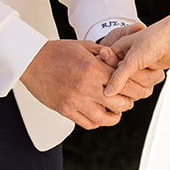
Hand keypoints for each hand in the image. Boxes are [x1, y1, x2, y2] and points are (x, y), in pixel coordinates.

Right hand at [19, 39, 134, 128]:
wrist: (31, 60)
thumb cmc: (57, 51)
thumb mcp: (83, 46)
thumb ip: (103, 53)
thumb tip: (120, 61)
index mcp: (92, 68)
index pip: (123, 82)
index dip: (135, 87)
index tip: (138, 89)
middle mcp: (85, 86)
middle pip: (119, 103)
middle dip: (128, 102)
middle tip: (129, 100)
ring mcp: (75, 100)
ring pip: (104, 118)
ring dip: (114, 116)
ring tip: (116, 112)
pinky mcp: (65, 110)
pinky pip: (87, 123)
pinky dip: (97, 122)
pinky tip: (99, 116)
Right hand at [102, 18, 169, 96]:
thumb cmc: (153, 41)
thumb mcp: (132, 59)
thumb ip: (119, 76)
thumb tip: (108, 92)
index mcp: (118, 49)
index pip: (108, 69)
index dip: (114, 74)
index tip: (123, 72)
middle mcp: (126, 58)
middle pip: (122, 79)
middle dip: (134, 75)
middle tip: (142, 65)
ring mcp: (137, 66)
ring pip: (133, 83)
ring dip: (144, 77)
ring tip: (150, 63)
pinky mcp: (147, 72)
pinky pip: (144, 84)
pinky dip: (150, 79)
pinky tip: (155, 69)